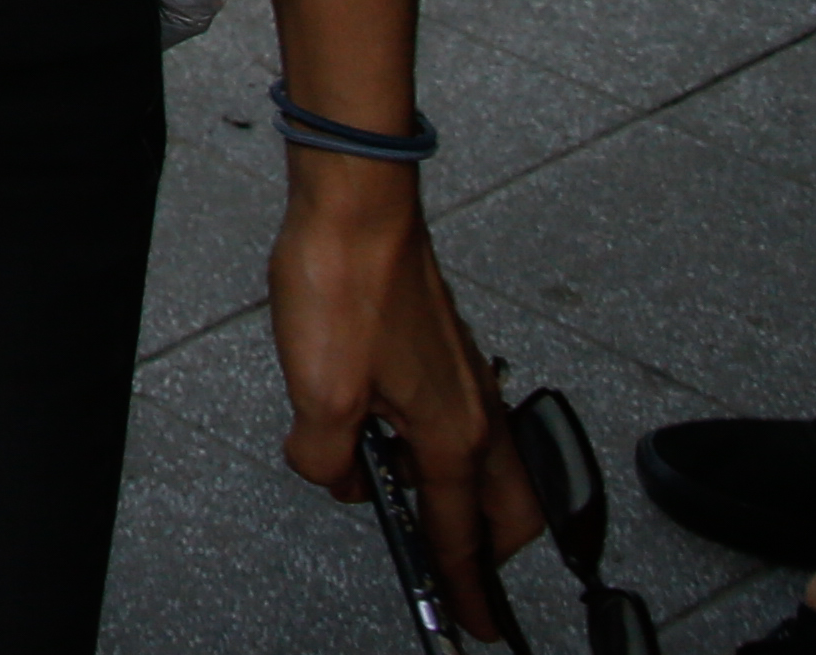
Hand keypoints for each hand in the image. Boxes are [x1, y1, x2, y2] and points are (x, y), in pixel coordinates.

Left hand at [271, 153, 535, 632]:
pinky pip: (452, 423)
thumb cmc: (344, 281)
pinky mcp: (442, 350)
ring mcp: (465, 378)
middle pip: (499, 508)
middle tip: (446, 570)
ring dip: (445, 491)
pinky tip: (378, 431)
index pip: (462, 534)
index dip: (463, 585)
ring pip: (477, 464)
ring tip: (387, 493)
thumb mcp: (317, 391)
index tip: (474, 623)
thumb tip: (338, 475)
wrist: (353, 203)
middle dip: (478, 547)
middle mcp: (475, 409)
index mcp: (453, 433)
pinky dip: (428, 447)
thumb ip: (325, 456)